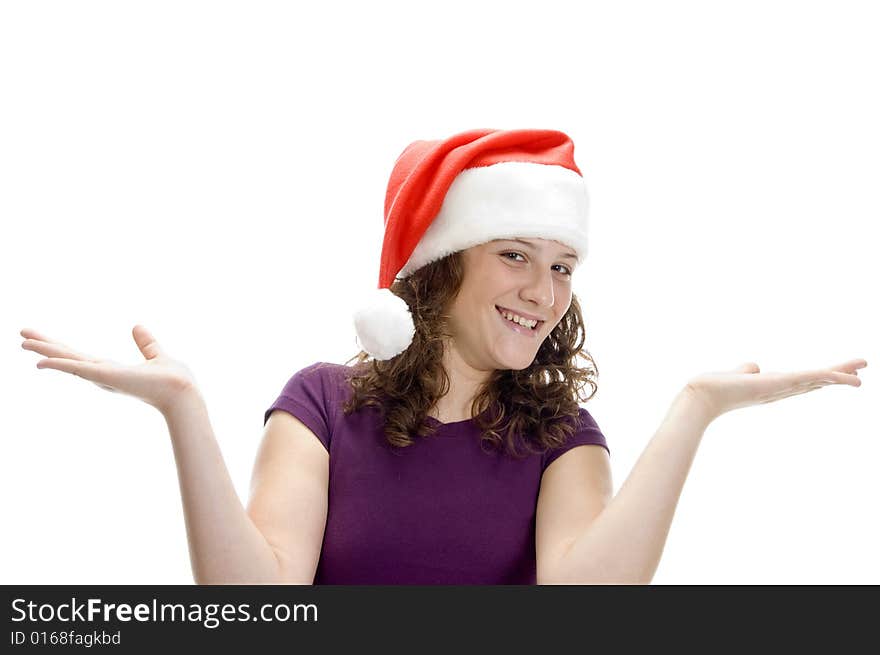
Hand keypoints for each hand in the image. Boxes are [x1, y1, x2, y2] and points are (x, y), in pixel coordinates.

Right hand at [21, 325, 199, 415]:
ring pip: (68, 361)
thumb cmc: (173, 380)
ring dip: (45, 351)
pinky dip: (61, 365)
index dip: (60, 348)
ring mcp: (104, 377)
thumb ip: (146, 343)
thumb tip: (137, 326)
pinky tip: (42, 361)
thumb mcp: (156, 354)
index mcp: (112, 369)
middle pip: (68, 357)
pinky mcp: (108, 377)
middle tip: (21, 335)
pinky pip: (79, 369)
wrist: (183, 393)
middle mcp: (103, 374)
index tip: (41, 339)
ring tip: (22, 342)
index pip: (79, 356)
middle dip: (45, 346)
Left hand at [684, 359, 866, 420]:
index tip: (839, 374)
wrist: (701, 397)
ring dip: (839, 375)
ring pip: (816, 379)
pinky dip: (825, 376)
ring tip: (862, 369)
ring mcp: (779, 388)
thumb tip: (754, 367)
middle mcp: (780, 390)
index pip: (803, 381)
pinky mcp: (776, 384)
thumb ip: (747, 370)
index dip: (822, 377)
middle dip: (838, 375)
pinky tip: (841, 374)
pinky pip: (807, 378)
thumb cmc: (715, 388)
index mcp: (773, 387)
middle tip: (861, 370)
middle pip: (815, 381)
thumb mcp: (738, 374)